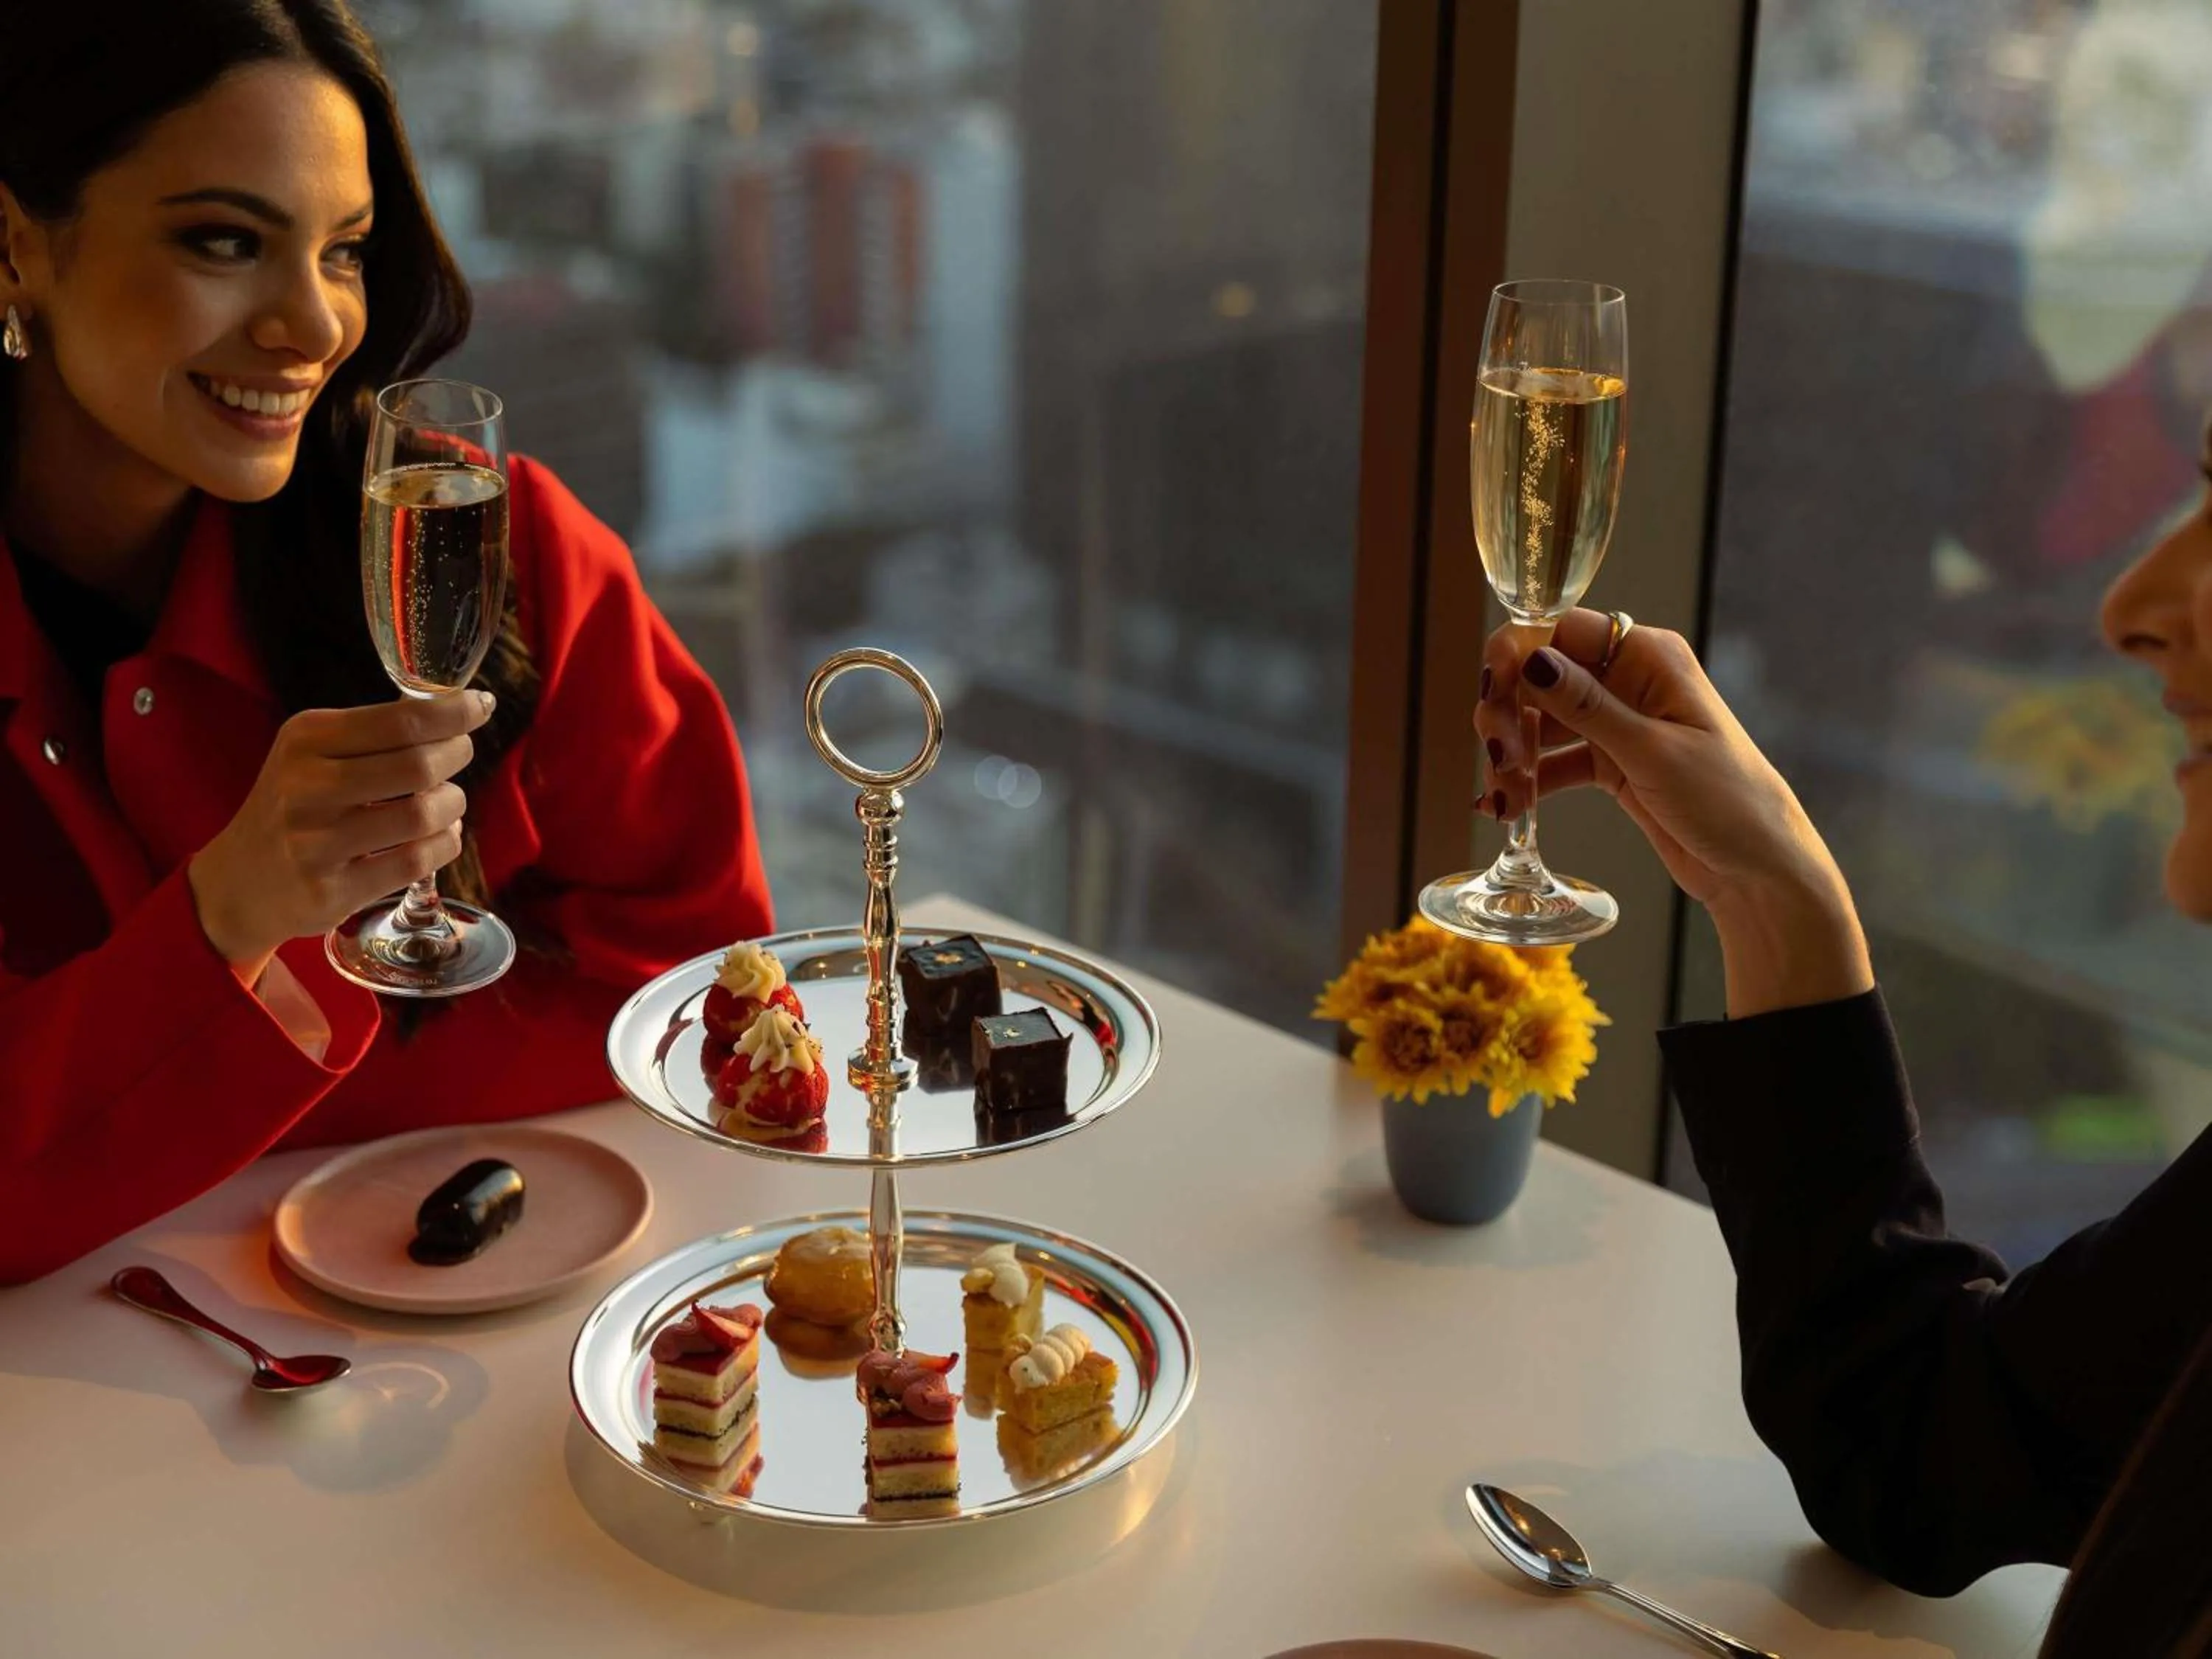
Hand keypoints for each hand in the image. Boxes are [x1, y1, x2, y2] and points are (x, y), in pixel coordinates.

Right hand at [187, 692, 493, 982]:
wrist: (240, 882)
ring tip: (446, 800)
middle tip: (460, 753)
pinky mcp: (331, 891)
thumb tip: (457, 709)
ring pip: (422, 815)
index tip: (480, 706)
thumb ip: (376, 732)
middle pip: (418, 766)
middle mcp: (305, 787)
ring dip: (452, 804)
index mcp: (305, 739)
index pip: (400, 720)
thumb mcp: (314, 753)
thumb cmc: (296, 806)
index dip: (453, 713)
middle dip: (456, 755)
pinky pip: (415, 862)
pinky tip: (440, 836)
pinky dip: (444, 844)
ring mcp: (316, 843)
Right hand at [1474, 612, 1872, 1015]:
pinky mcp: (1611, 762)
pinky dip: (1528, 781)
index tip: (1491, 692)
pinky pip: (1553, 760)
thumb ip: (1587, 706)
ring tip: (1502, 796)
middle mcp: (1629, 680)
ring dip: (1512, 752)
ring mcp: (1618, 722)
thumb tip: (1532, 658)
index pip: (1562, 629)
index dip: (1517, 654)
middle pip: (1541, 673)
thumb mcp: (1652, 752)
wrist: (1758, 868)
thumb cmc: (1728, 801)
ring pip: (1540, 719)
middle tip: (1498, 757)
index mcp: (1648, 657)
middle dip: (1508, 711)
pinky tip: (1507, 808)